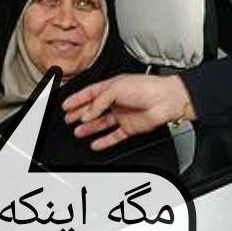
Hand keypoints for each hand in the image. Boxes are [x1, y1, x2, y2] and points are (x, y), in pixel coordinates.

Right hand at [62, 73, 194, 151]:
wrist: (166, 100)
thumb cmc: (146, 87)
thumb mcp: (115, 88)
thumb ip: (98, 102)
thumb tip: (87, 113)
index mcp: (112, 87)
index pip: (90, 93)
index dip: (77, 99)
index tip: (66, 105)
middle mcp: (117, 101)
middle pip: (93, 109)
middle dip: (80, 114)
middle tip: (68, 119)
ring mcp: (123, 115)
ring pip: (101, 123)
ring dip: (89, 128)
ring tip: (77, 132)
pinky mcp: (129, 127)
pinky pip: (113, 136)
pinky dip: (104, 141)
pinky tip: (95, 143)